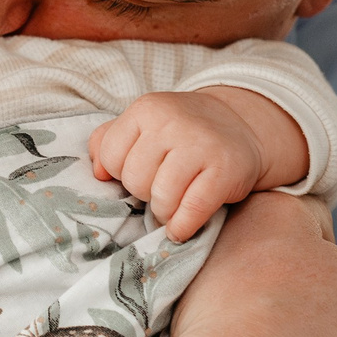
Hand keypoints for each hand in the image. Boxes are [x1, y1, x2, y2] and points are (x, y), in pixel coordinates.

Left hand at [89, 87, 306, 241]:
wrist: (238, 125)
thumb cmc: (179, 133)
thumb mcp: (142, 124)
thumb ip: (108, 141)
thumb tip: (98, 174)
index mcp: (146, 109)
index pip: (110, 156)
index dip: (120, 173)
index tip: (138, 173)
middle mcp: (172, 122)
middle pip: (134, 180)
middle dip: (143, 193)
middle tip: (159, 190)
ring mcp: (201, 145)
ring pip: (161, 197)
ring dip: (163, 212)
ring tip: (171, 206)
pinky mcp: (226, 170)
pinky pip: (192, 209)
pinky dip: (182, 226)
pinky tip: (181, 227)